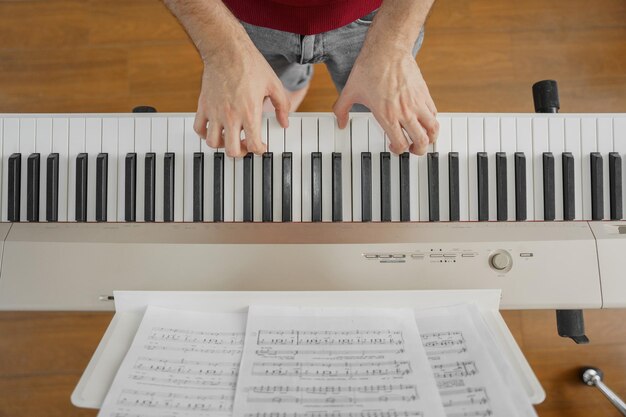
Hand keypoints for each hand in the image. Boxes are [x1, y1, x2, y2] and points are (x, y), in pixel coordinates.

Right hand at [194, 42, 289, 157]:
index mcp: (250, 113)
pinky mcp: (203, 105)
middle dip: (242, 152)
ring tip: (230, 138)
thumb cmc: (250, 65)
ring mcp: (215, 112)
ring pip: (213, 143)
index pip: (254, 146)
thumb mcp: (274, 85)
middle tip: (246, 145)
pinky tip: (214, 129)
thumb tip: (284, 122)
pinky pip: (198, 129)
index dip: (260, 150)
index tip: (262, 145)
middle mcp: (231, 116)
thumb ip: (282, 106)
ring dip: (222, 145)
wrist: (227, 49)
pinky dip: (205, 134)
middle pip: (232, 151)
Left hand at [333, 48, 437, 155]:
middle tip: (412, 148)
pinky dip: (431, 121)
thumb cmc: (369, 68)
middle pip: (421, 141)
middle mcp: (405, 112)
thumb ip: (341, 110)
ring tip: (423, 137)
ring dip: (430, 137)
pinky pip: (434, 113)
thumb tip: (340, 123)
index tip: (394, 146)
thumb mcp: (349, 91)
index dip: (398, 150)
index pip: (400, 144)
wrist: (387, 48)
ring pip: (433, 129)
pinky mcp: (424, 93)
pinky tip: (424, 120)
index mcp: (388, 116)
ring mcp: (417, 103)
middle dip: (417, 150)